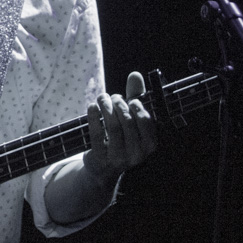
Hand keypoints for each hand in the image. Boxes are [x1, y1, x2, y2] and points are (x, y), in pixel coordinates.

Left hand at [81, 71, 158, 186]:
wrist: (103, 167)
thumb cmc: (121, 137)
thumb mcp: (131, 118)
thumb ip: (136, 96)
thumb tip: (135, 75)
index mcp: (150, 145)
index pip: (146, 122)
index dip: (137, 107)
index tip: (129, 99)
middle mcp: (137, 154)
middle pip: (128, 122)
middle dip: (119, 104)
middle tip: (112, 97)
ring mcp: (119, 159)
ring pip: (113, 127)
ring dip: (106, 107)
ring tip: (102, 97)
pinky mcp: (101, 159)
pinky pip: (97, 134)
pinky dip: (94, 117)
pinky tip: (92, 106)